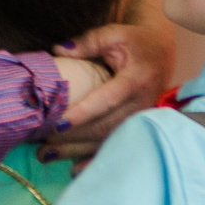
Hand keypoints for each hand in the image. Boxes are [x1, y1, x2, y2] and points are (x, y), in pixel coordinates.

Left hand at [46, 22, 172, 156]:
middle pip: (106, 125)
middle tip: (43, 145)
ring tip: (48, 156)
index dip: (85, 113)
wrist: (160, 52)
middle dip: (74, 137)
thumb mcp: (114, 34)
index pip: (108, 99)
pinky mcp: (138, 127)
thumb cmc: (133, 42)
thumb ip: (88, 42)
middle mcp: (142, 103)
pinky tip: (74, 170)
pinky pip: (117, 146)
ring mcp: (142, 118)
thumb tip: (59, 51)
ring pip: (109, 139)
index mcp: (136, 80)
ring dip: (78, 150)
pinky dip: (96, 159)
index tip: (60, 123)